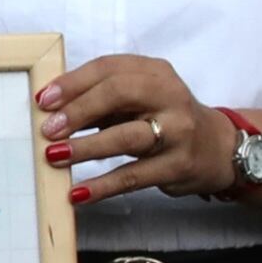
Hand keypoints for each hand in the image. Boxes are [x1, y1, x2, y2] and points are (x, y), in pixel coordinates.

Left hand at [40, 54, 226, 202]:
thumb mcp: (140, 99)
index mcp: (155, 72)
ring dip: (86, 147)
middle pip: (119, 93)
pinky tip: (78, 194)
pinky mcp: (178, 165)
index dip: (73, 83)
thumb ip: (103, 99)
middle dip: (78, 110)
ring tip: (54, 156)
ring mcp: (177, 131)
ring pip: (127, 136)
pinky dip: (102, 186)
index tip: (43, 100)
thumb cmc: (165, 119)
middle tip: (48, 129)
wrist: (218, 148)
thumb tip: (52, 111)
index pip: (109, 68)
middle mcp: (169, 96)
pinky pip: (134, 176)